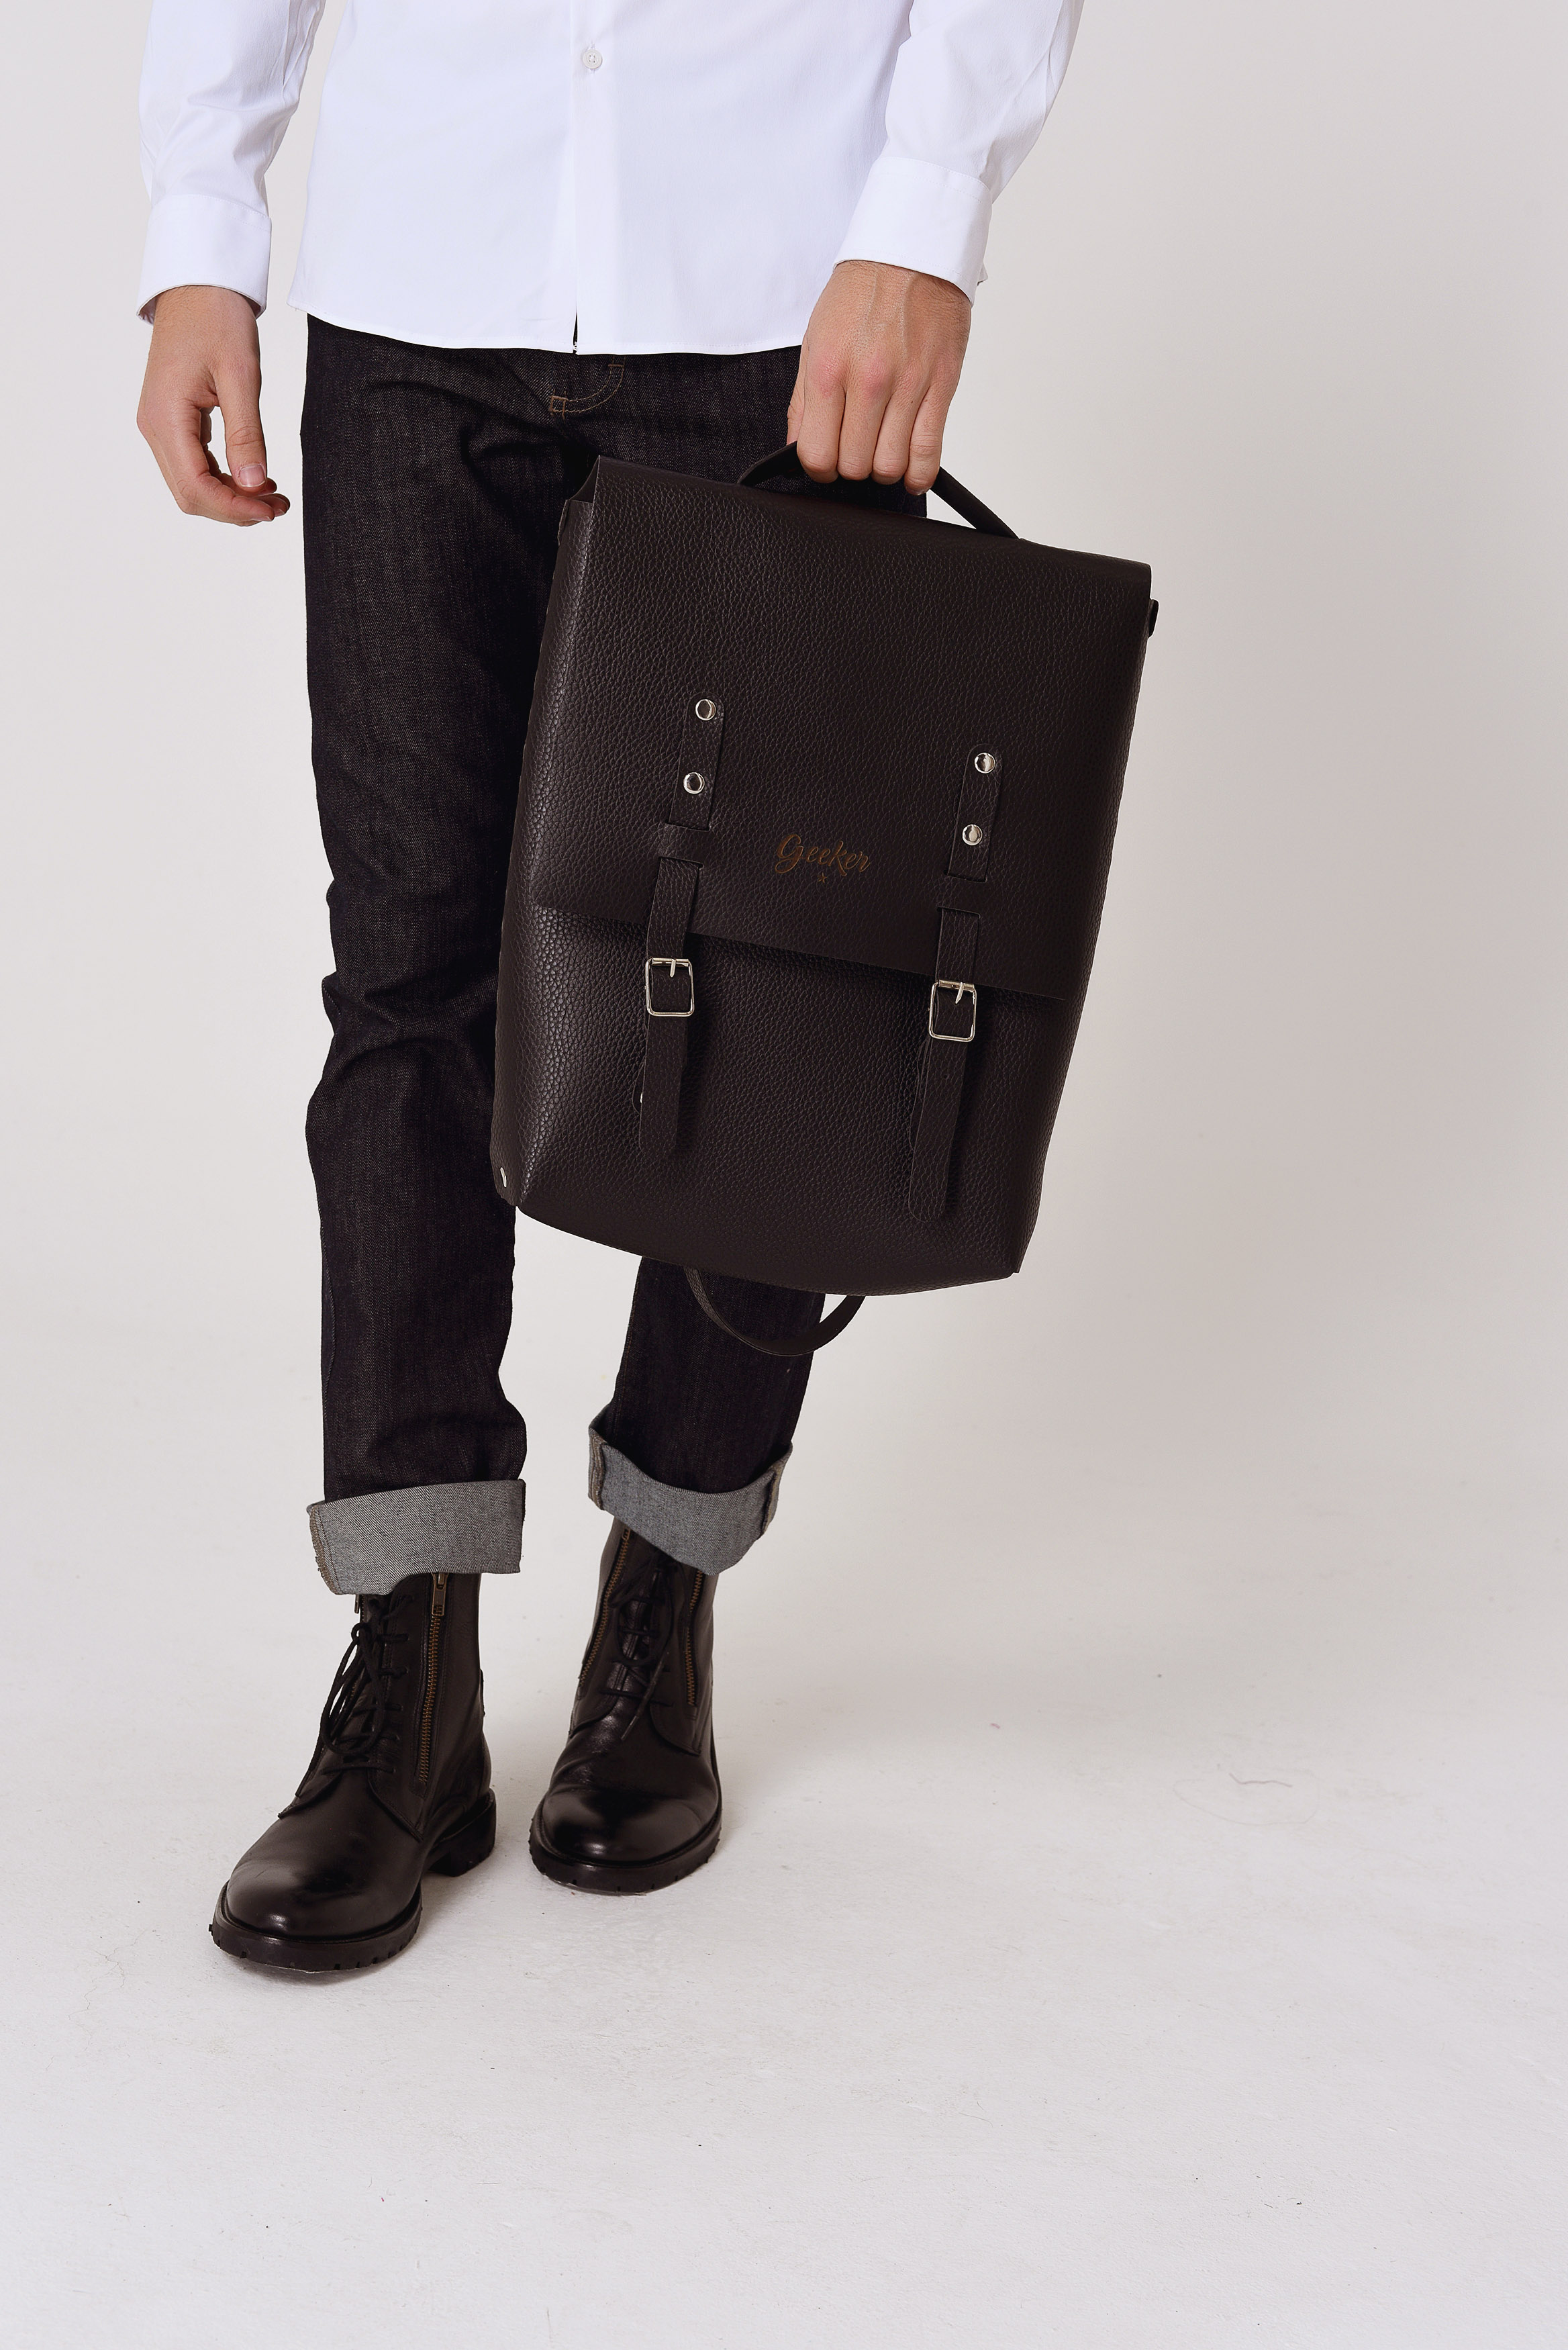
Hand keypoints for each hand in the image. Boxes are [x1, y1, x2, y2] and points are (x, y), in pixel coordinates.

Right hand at [137, 285, 288, 524]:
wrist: (197, 285)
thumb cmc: (217, 318)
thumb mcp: (241, 375)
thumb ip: (246, 434)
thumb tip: (254, 486)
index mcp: (166, 417)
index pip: (196, 487)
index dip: (235, 508)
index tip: (272, 510)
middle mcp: (154, 426)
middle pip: (191, 494)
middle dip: (235, 509)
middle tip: (279, 506)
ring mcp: (159, 424)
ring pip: (191, 484)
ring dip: (231, 497)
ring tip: (273, 495)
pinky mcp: (170, 420)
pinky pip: (193, 464)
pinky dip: (224, 478)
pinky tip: (255, 476)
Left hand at [788, 260, 971, 493]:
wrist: (911, 251)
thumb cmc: (862, 293)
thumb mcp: (816, 339)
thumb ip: (804, 400)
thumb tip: (798, 449)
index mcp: (829, 368)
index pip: (816, 454)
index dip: (818, 468)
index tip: (826, 459)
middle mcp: (868, 379)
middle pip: (854, 466)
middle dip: (851, 466)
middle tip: (855, 445)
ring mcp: (908, 384)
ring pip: (890, 466)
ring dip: (883, 468)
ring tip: (881, 448)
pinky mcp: (942, 386)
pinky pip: (928, 454)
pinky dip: (917, 475)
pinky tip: (909, 471)